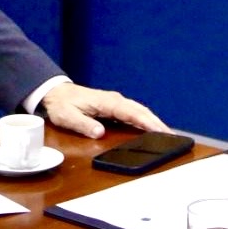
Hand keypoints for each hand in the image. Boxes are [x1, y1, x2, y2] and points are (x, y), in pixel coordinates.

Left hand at [39, 83, 168, 137]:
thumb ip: (83, 124)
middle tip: (171, 135)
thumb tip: (99, 133)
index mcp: (106, 102)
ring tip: (166, 133)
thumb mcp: (67, 116)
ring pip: (139, 111)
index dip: (145, 122)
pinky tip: (151, 128)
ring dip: (152, 121)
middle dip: (156, 122)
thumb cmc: (62, 104)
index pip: (130, 112)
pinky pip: (133, 113)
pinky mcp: (114, 106)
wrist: (57, 92)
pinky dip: (144, 120)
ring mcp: (116, 102)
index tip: (159, 130)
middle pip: (140, 111)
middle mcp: (115, 100)